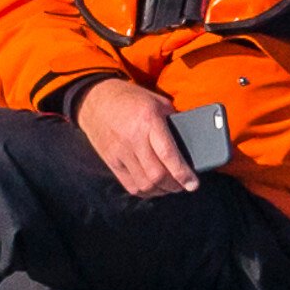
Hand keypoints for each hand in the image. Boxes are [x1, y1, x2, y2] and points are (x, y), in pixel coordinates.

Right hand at [73, 77, 198, 198]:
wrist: (96, 99)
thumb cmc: (131, 99)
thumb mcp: (157, 102)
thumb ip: (173, 121)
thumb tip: (189, 142)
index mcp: (149, 121)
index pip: (168, 155)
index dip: (183, 173)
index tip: (193, 184)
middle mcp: (134, 139)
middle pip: (157, 175)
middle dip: (174, 186)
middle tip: (184, 185)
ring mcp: (120, 152)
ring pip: (144, 184)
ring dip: (161, 191)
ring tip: (170, 187)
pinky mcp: (111, 161)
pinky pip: (130, 185)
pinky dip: (145, 191)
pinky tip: (153, 187)